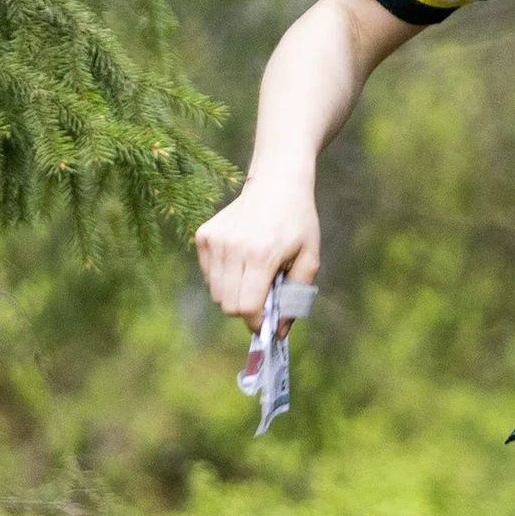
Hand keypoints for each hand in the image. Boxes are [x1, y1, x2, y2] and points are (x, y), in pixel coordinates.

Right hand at [194, 174, 320, 326]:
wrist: (277, 183)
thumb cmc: (298, 222)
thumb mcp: (310, 258)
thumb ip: (295, 297)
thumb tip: (279, 332)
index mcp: (262, 254)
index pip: (246, 307)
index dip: (257, 321)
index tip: (267, 321)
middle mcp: (233, 248)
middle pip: (228, 305)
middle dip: (246, 310)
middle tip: (263, 296)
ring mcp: (215, 241)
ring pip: (216, 293)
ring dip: (234, 293)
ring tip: (255, 273)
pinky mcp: (204, 236)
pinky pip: (209, 275)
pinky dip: (223, 277)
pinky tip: (241, 259)